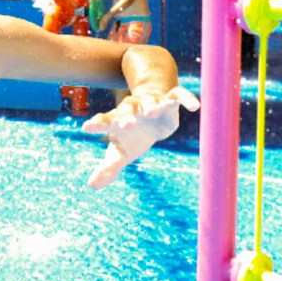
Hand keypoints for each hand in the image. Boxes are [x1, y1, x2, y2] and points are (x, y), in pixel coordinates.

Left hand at [81, 86, 200, 188]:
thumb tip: (92, 185)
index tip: (86, 128)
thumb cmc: (131, 135)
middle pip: (126, 108)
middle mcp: (132, 108)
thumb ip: (108, 168)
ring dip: (151, 105)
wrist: (152, 114)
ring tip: (152, 111)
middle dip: (126, 116)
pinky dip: (185, 98)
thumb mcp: (120, 153)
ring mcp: (151, 103)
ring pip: (151, 100)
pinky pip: (177, 95)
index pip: (103, 121)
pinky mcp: (169, 101)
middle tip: (126, 125)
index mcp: (116, 120)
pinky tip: (195, 106)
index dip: (96, 124)